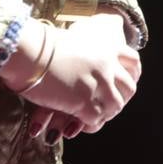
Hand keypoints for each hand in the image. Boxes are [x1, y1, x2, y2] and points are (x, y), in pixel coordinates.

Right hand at [1, 13, 140, 134]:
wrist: (29, 52)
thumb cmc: (43, 44)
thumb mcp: (76, 39)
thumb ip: (89, 48)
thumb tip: (87, 47)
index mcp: (108, 47)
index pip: (133, 62)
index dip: (132, 75)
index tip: (125, 82)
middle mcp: (109, 65)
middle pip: (129, 87)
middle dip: (121, 98)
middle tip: (109, 106)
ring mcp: (99, 83)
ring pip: (115, 106)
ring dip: (106, 114)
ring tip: (94, 118)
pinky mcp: (84, 101)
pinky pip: (96, 119)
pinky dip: (90, 125)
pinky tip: (80, 125)